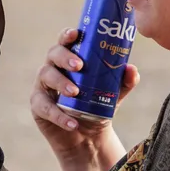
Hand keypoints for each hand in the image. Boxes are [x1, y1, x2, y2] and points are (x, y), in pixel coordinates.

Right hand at [30, 27, 139, 158]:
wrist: (87, 136)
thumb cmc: (96, 107)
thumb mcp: (113, 94)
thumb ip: (124, 82)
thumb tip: (131, 70)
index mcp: (70, 59)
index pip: (66, 41)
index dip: (68, 35)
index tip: (76, 34)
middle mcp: (54, 68)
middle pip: (53, 53)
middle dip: (65, 57)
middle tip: (79, 66)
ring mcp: (43, 86)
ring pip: (46, 76)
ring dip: (61, 82)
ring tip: (75, 92)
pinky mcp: (38, 106)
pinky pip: (44, 107)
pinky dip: (59, 115)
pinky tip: (72, 123)